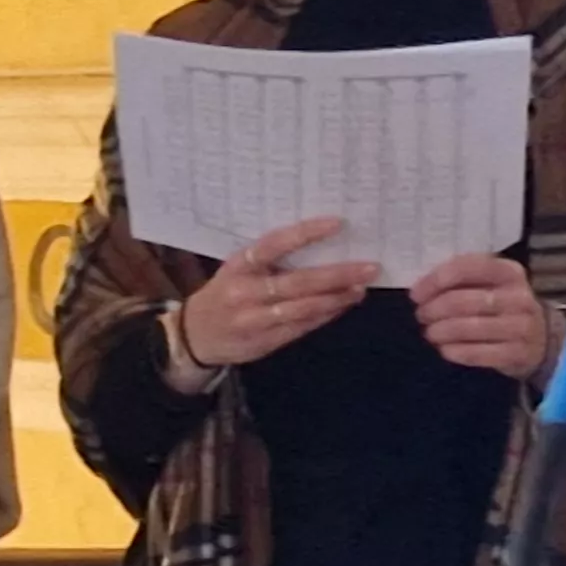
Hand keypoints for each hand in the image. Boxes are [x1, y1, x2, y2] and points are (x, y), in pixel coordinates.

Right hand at [166, 215, 373, 378]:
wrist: (195, 335)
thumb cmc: (225, 292)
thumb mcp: (238, 269)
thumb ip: (270, 260)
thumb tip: (321, 244)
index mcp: (239, 265)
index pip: (275, 244)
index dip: (306, 234)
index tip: (338, 223)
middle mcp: (245, 292)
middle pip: (298, 282)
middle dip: (337, 275)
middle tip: (370, 267)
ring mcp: (254, 320)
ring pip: (303, 308)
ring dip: (336, 298)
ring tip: (361, 288)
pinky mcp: (264, 342)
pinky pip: (301, 327)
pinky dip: (325, 316)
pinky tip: (343, 305)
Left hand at [405, 240, 559, 384]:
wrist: (540, 338)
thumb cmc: (503, 305)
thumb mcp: (491, 283)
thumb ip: (462, 280)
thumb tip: (421, 290)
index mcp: (509, 271)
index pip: (466, 268)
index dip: (435, 281)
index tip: (416, 295)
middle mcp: (518, 297)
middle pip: (464, 301)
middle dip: (435, 309)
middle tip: (421, 316)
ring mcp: (521, 326)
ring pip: (470, 328)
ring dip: (443, 331)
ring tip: (430, 333)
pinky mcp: (518, 353)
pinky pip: (480, 353)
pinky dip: (457, 352)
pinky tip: (445, 350)